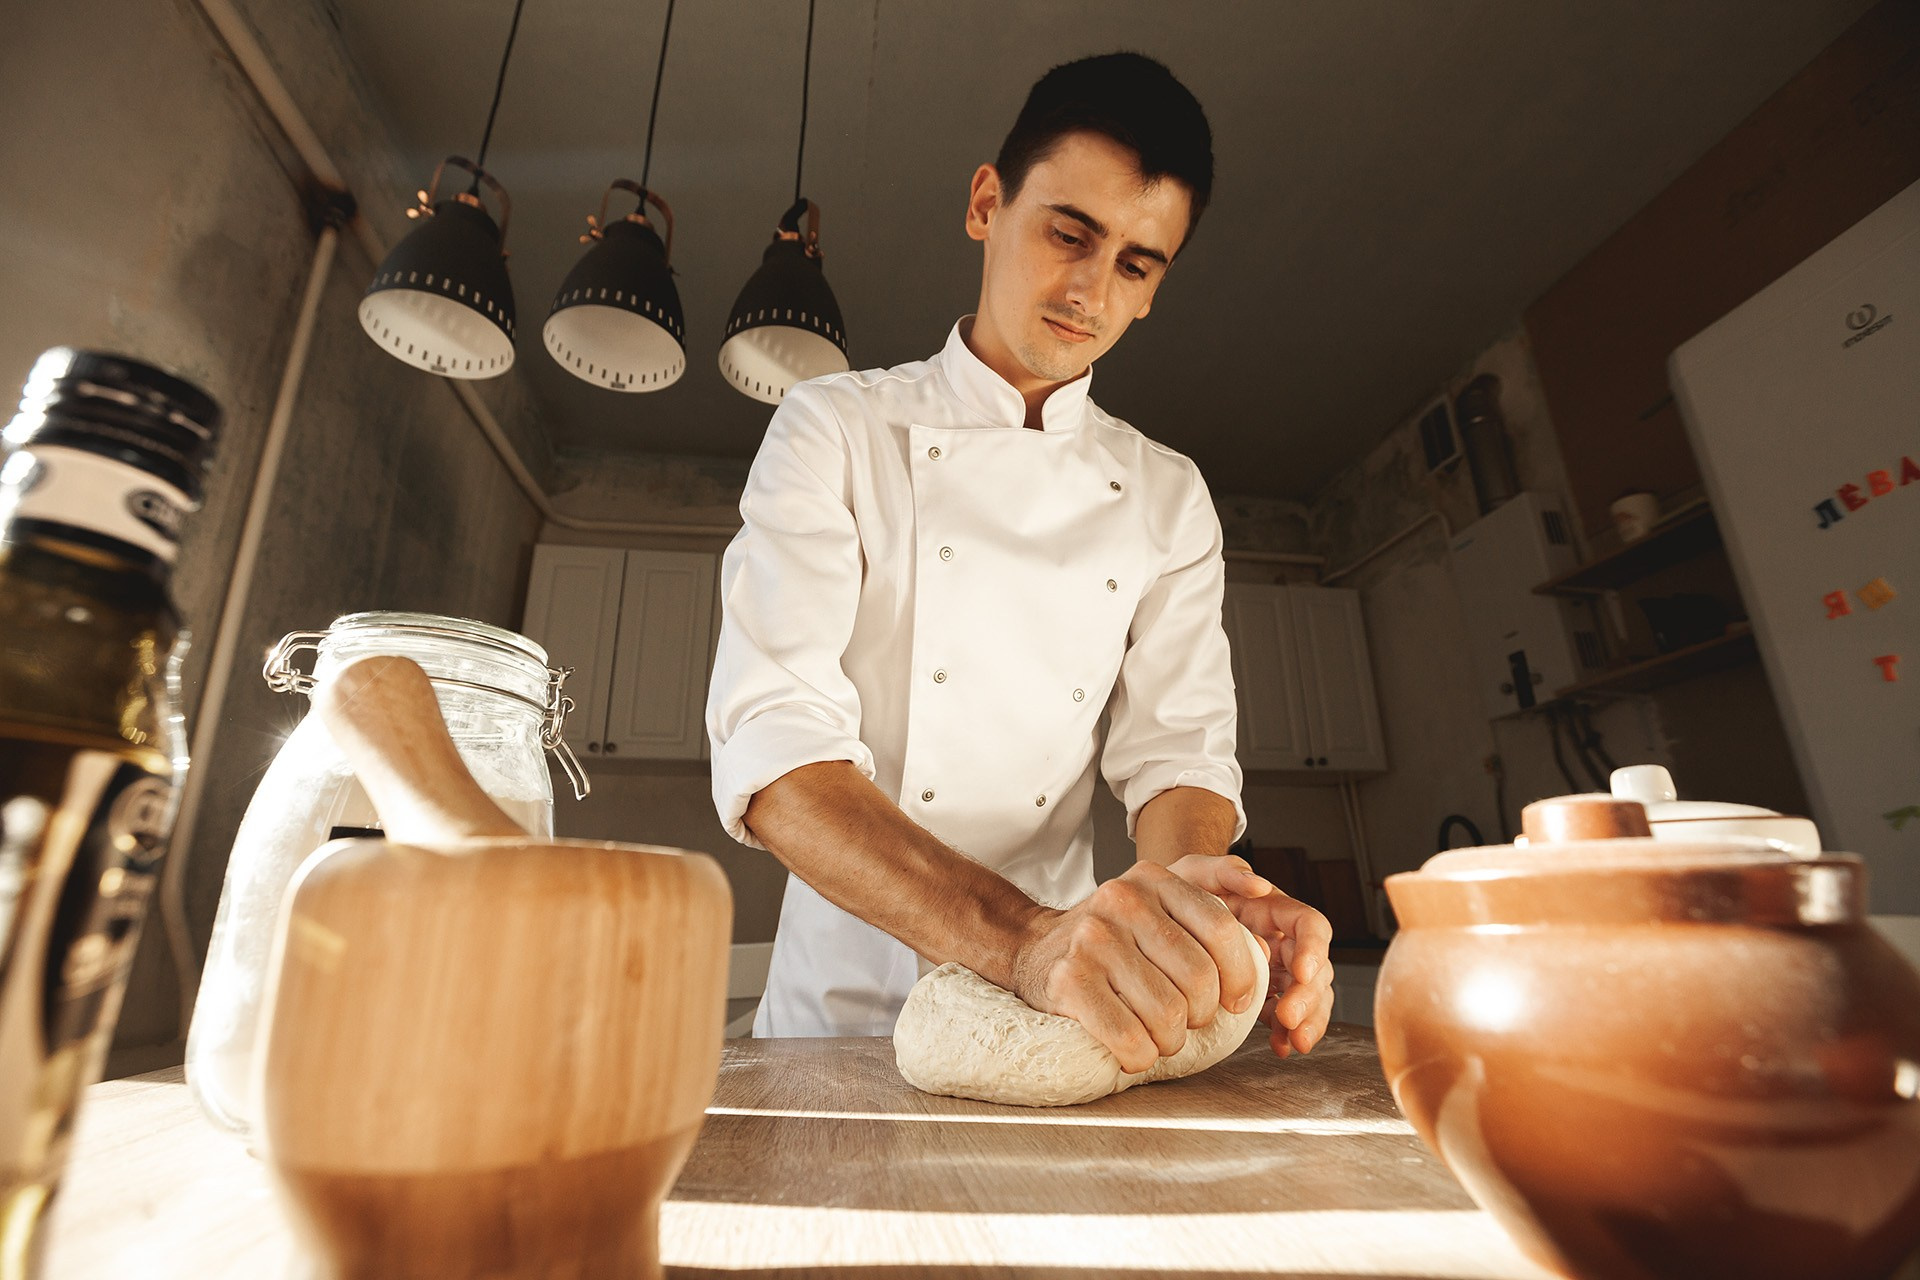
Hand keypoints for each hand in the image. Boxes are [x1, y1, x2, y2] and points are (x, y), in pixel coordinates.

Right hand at [1007, 861, 1265, 1073]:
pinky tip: (1134, 1050)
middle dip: (1201, 1015)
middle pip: (1199, 978)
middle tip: (1186, 1020)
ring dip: (1170, 1041)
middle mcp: (1122, 901)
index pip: (1221, 929)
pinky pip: (1128, 1036)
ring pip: (1167, 1014)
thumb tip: (1263, 905)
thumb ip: (1210, 895)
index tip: (1236, 1002)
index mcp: (1153, 879)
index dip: (1241, 976)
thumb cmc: (1113, 937)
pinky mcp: (1068, 980)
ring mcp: (1092, 940)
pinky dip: (1140, 1056)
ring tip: (1159, 1036)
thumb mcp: (1158, 899)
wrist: (1034, 948)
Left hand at [1165, 855, 1334, 1057]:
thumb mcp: (1196, 871)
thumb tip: (1260, 884)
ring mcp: (1274, 969)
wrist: (1157, 914)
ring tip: (1293, 1040)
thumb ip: (1226, 869)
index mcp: (1273, 909)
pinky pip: (1285, 1016)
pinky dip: (1287, 1033)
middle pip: (1316, 967)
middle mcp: (1281, 939)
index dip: (1313, 949)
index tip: (1301, 971)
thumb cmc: (1180, 888)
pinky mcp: (1261, 994)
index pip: (1310, 926)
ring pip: (1309, 996)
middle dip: (1309, 995)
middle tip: (1289, 1016)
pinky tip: (1280, 1046)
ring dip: (1307, 1019)